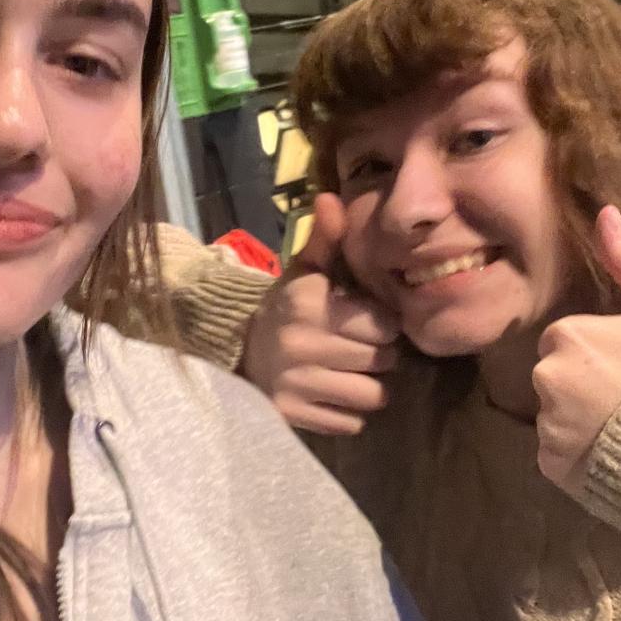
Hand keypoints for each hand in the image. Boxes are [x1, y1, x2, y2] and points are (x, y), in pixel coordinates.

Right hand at [242, 192, 398, 434]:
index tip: (370, 323)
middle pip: (383, 361)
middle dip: (381, 358)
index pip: (384, 325)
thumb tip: (331, 197)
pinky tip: (333, 396)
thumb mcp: (303, 273)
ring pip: (372, 396)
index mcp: (310, 304)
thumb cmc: (286, 309)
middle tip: (365, 351)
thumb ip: (325, 239)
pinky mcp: (292, 416)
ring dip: (370, 389)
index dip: (384, 325)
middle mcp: (302, 343)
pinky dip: (349, 414)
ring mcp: (297, 383)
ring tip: (353, 375)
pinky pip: (350, 424)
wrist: (237, 353)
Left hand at [533, 205, 620, 491]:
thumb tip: (604, 211)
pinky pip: (557, 456)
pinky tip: (615, 456)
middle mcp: (546, 378)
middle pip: (556, 379)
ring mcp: (548, 425)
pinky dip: (579, 457)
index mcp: (566, 335)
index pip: (565, 343)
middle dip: (585, 387)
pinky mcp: (552, 466)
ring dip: (582, 423)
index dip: (599, 355)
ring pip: (556, 418)